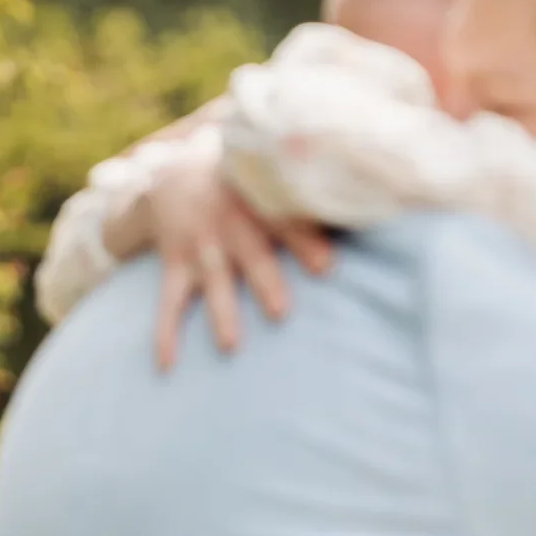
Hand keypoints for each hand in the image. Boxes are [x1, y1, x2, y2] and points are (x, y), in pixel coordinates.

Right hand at [139, 152, 333, 369]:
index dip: (305, 242)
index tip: (327, 266)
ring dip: (222, 313)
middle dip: (265, 283)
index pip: (285, 221)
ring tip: (231, 346)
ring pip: (213, 282)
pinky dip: (165, 333)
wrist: (173, 170)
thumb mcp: (272, 179)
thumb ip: (311, 201)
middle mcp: (229, 223)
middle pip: (251, 255)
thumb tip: (369, 208)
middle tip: (281, 312)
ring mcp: (201, 245)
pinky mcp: (176, 264)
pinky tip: (167, 365)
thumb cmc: (246, 185)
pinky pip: (169, 301)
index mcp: (259, 201)